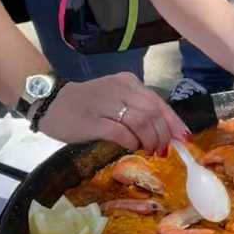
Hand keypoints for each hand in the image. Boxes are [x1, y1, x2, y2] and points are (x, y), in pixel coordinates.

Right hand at [39, 74, 185, 154]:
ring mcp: (106, 104)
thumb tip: (162, 132)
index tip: (183, 137)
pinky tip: (130, 146)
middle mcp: (120, 89)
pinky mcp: (93, 121)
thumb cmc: (86, 104)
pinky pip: (121, 132)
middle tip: (162, 150)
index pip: (157, 101)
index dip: (173, 121)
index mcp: (127, 83)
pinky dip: (130, 142)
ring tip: (148, 150)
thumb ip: (136, 110)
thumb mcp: (115, 100)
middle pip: (152, 112)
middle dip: (162, 134)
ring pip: (140, 122)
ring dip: (149, 140)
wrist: (51, 103)